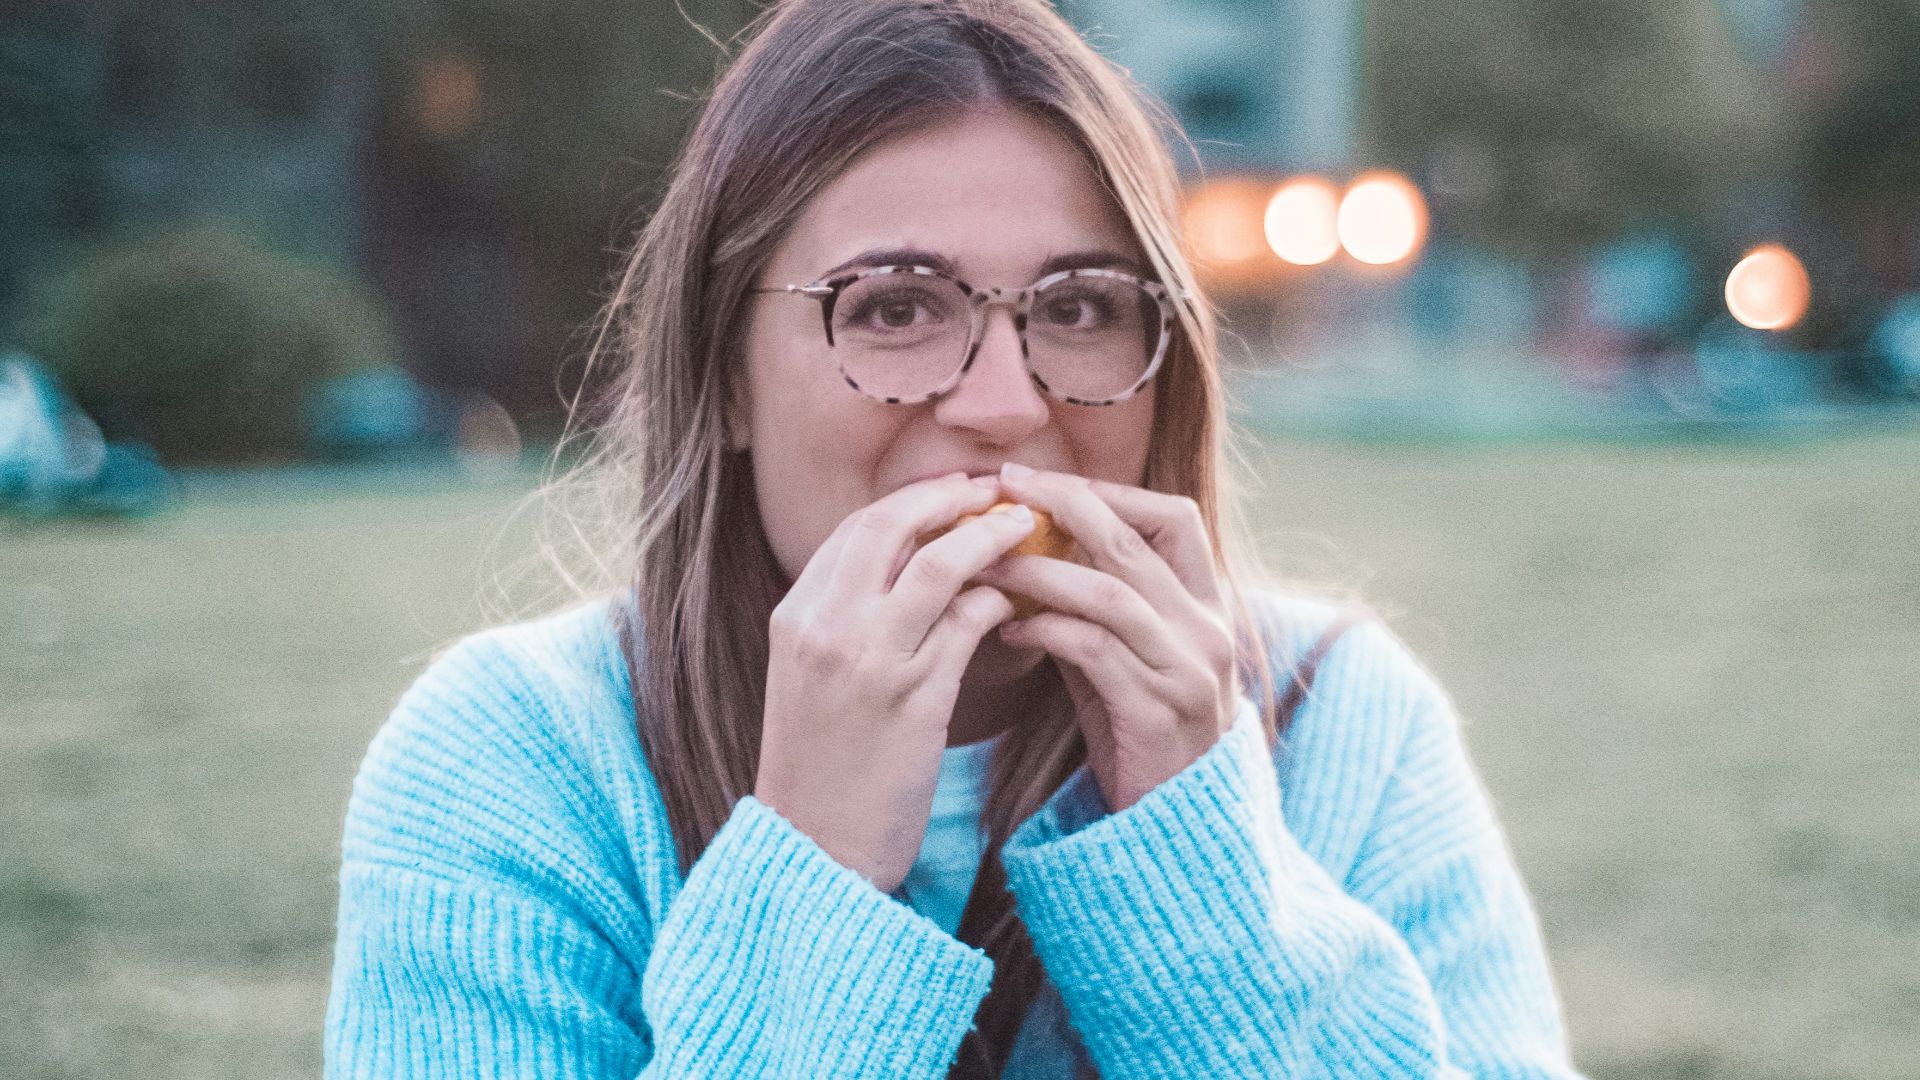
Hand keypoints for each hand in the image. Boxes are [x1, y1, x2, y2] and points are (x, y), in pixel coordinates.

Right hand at [754, 472, 1037, 892]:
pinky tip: (1015, 606)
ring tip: (1024, 530)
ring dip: (988, 537)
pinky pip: (968, 623)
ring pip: (939, 564)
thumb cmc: (820, 766)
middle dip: (948, 498)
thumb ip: (844, 620)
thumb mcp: (809, 678)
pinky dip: (997, 602)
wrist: (812, 849)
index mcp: (794, 616)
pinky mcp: (915, 699)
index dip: (911, 501)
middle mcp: (826, 626)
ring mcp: (869, 660)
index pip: (856, 529)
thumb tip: (905, 568)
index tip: (951, 492)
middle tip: (993, 492)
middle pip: (892, 526)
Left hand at [973, 463, 1239, 813]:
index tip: (1042, 481)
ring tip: (986, 562)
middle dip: (1064, 504)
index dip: (1109, 490)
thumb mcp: (1126, 658)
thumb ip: (1095, 607)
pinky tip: (1008, 629)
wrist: (1181, 828)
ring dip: (1038, 569)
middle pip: (1134, 540)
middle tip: (1003, 487)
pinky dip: (1046, 629)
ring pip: (1109, 591)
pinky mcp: (1156, 712)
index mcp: (1207, 606)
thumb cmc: (1139, 734)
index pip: (1173, 518)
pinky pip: (1093, 650)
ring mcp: (1187, 670)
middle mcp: (1206, 630)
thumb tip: (1030, 549)